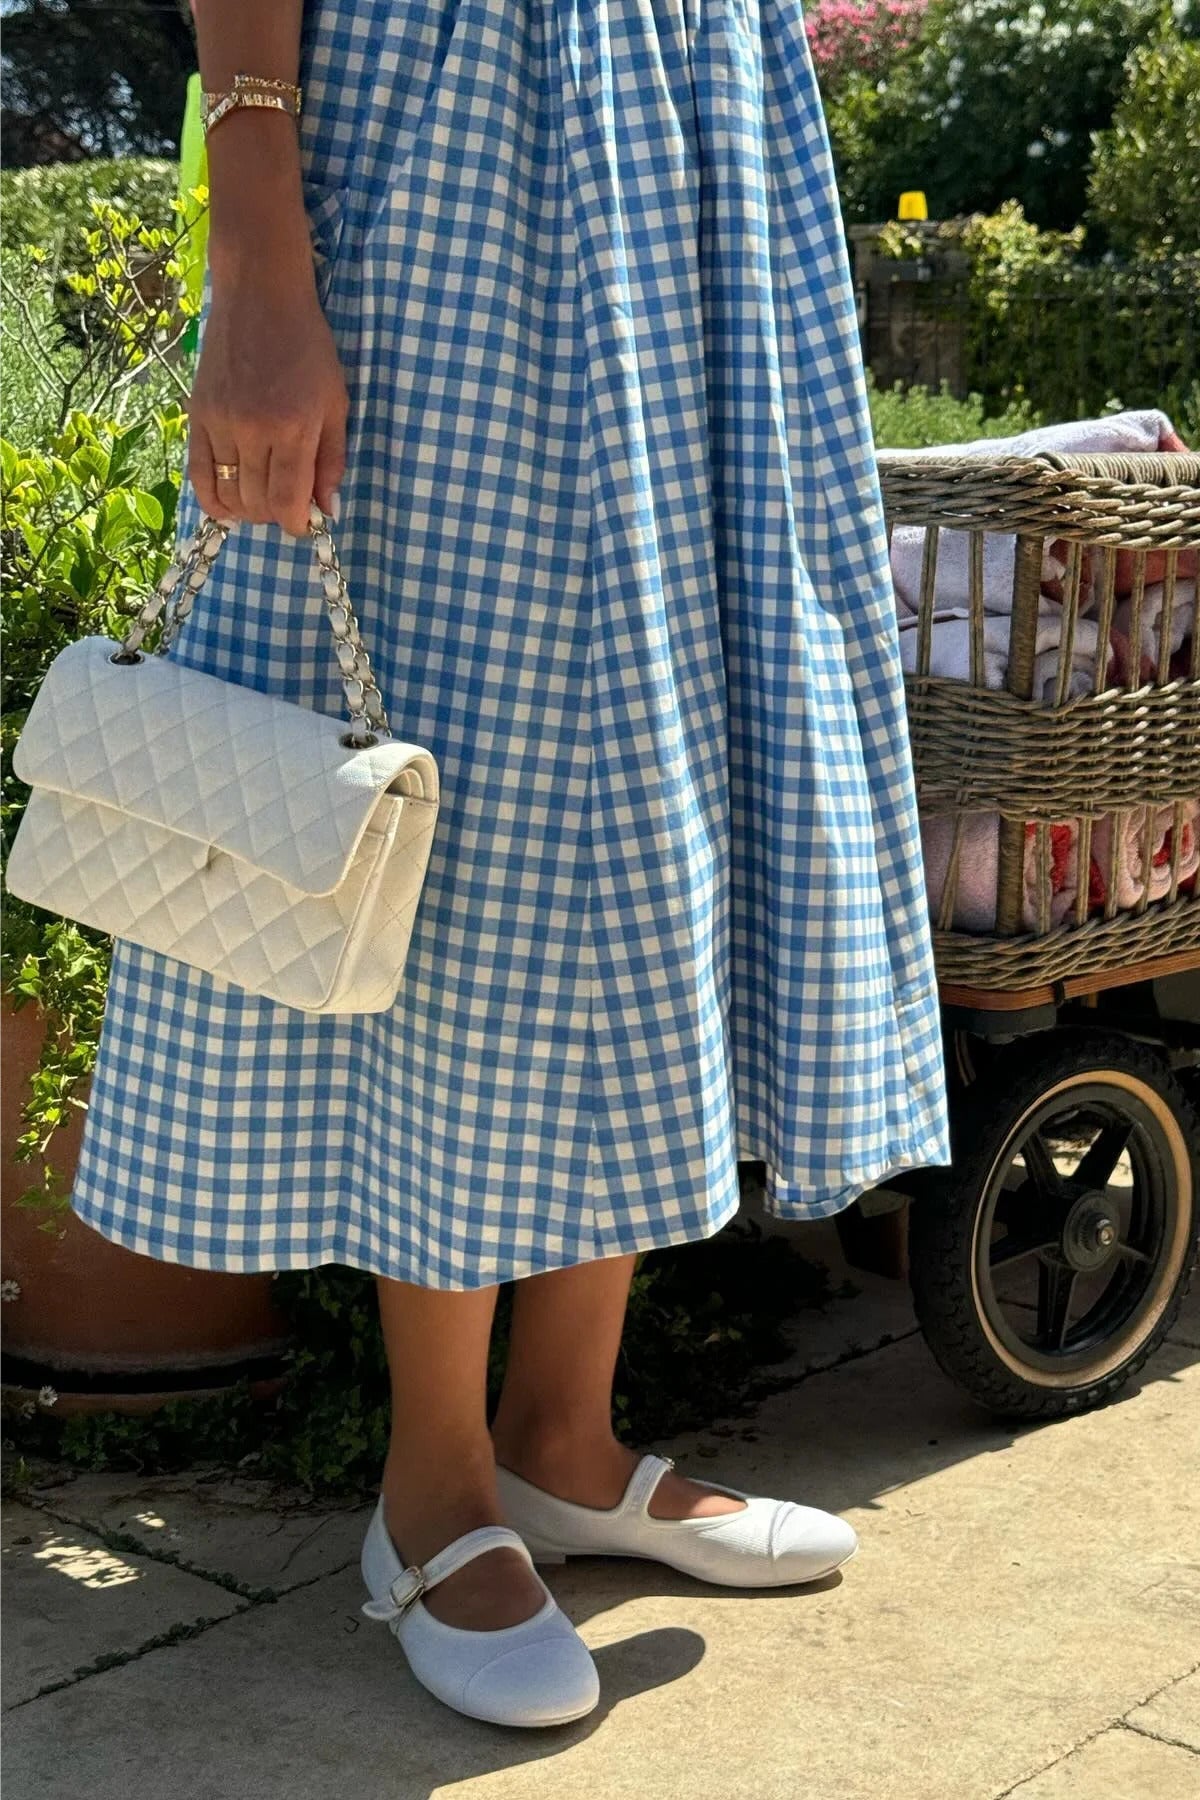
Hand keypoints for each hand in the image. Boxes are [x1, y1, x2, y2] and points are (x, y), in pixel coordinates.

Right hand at [186, 274, 348, 537]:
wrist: (261, 297)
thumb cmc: (308, 348)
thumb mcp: (336, 403)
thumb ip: (331, 460)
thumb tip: (327, 510)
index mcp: (293, 427)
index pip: (287, 501)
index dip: (297, 524)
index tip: (305, 523)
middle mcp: (253, 429)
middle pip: (257, 503)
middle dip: (276, 515)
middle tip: (288, 503)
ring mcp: (220, 422)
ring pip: (229, 494)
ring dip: (248, 509)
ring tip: (263, 498)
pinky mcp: (197, 414)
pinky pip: (199, 474)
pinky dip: (214, 499)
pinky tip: (228, 504)